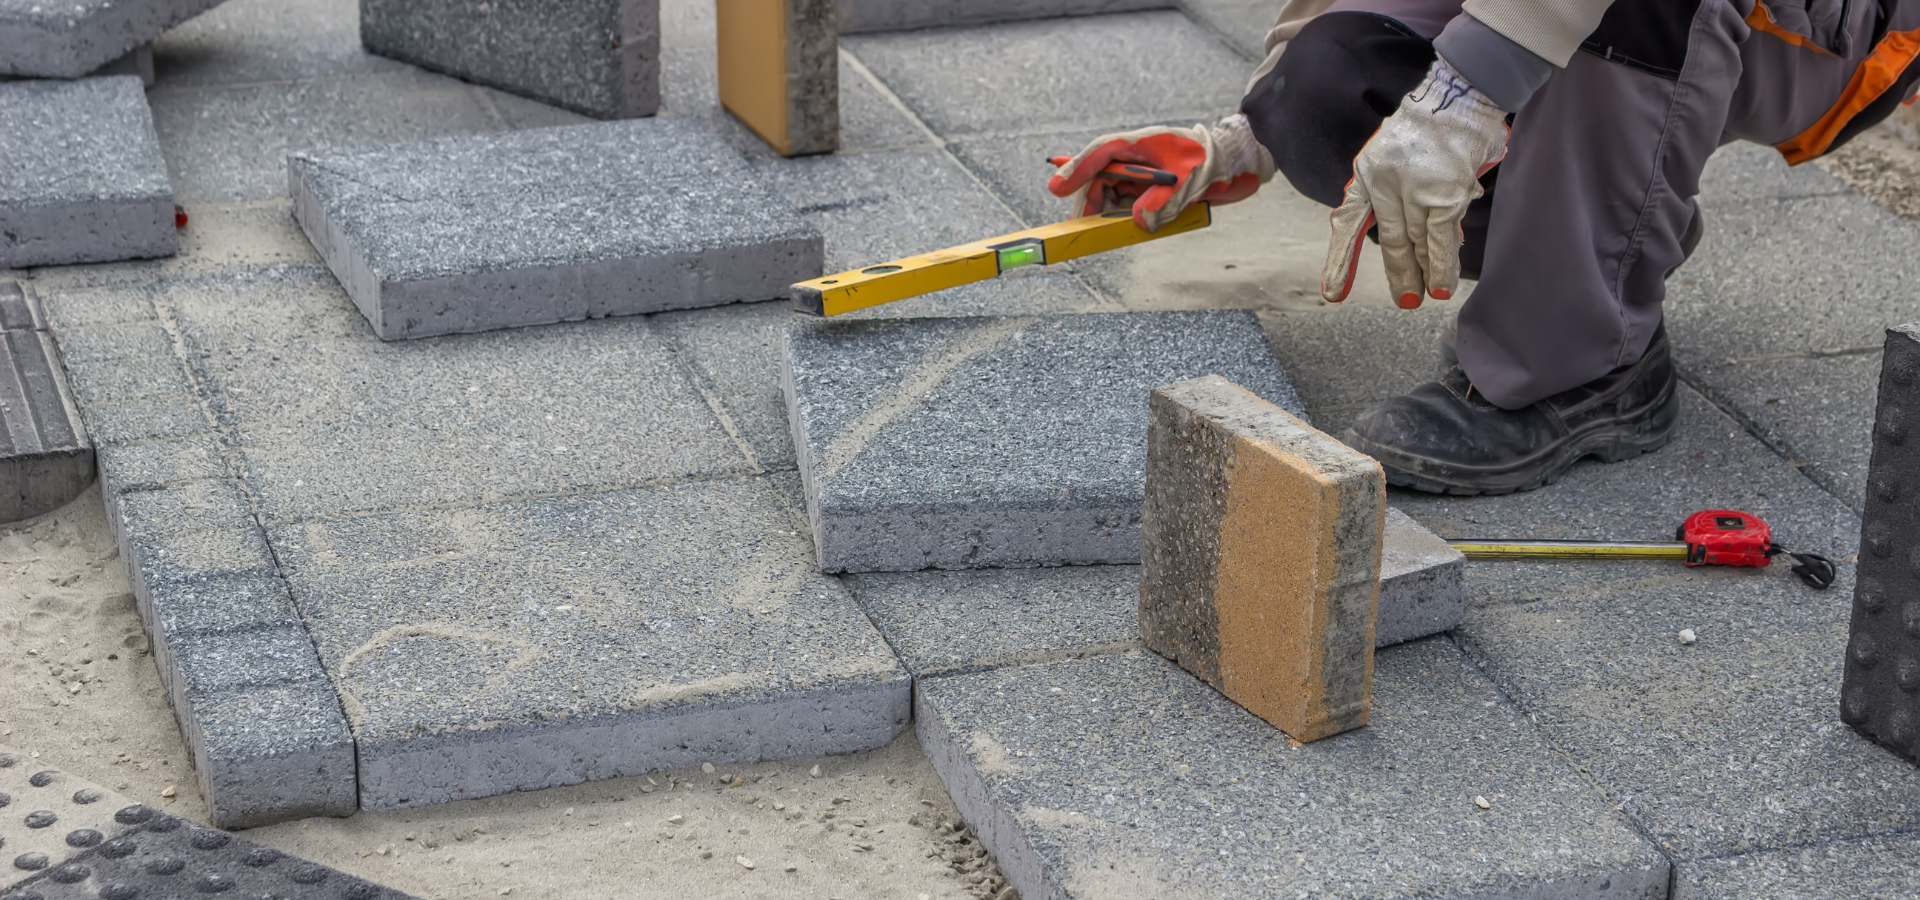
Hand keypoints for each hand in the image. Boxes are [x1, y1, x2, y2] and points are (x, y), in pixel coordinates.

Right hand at [1048, 114, 1273, 230]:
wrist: (1234, 164)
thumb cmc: (1211, 163)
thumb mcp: (1186, 184)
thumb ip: (1160, 202)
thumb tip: (1137, 222)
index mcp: (1139, 144)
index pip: (1100, 153)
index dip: (1075, 169)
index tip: (1056, 187)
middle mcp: (1135, 157)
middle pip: (1098, 177)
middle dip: (1090, 200)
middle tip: (1080, 226)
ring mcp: (1140, 173)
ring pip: (1110, 193)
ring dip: (1109, 212)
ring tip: (1112, 229)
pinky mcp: (1148, 188)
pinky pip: (1126, 203)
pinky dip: (1125, 216)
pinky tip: (1132, 224)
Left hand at [1322, 59, 1507, 308]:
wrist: (1458, 95)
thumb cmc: (1432, 128)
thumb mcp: (1395, 156)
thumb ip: (1398, 194)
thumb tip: (1419, 238)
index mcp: (1366, 173)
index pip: (1349, 221)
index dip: (1341, 259)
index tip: (1332, 293)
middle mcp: (1383, 183)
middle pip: (1388, 240)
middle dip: (1398, 273)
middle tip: (1404, 301)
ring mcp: (1413, 191)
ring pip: (1415, 243)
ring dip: (1423, 274)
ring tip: (1425, 297)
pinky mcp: (1442, 195)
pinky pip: (1439, 240)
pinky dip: (1442, 266)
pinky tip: (1442, 287)